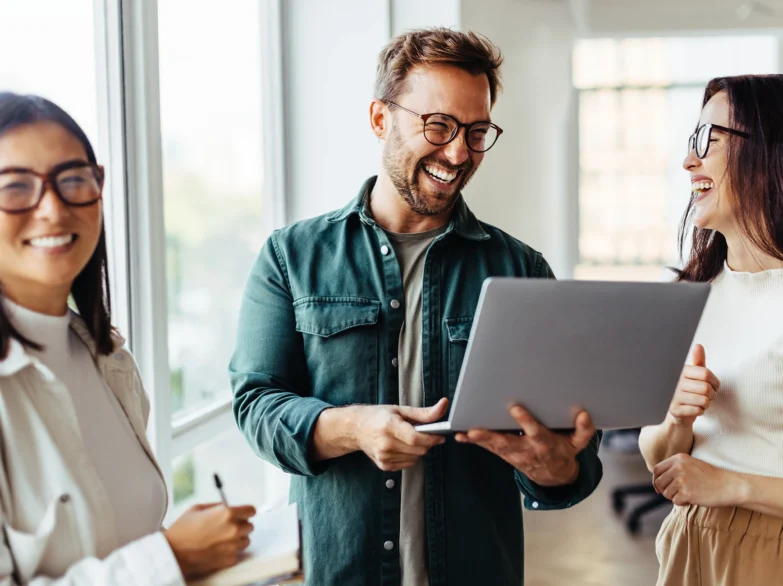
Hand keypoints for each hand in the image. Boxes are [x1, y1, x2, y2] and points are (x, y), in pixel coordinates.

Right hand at [164, 503, 255, 579]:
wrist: (173, 554)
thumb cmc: (182, 531)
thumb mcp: (197, 509)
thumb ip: (217, 506)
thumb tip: (227, 506)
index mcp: (227, 514)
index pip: (251, 510)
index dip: (245, 512)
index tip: (242, 514)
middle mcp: (233, 529)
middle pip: (249, 526)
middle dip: (240, 525)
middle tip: (227, 528)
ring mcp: (233, 546)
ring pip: (245, 540)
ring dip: (237, 539)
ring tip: (220, 539)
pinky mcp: (229, 560)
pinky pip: (237, 553)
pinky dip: (230, 552)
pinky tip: (217, 549)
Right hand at [354, 398, 448, 471]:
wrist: (355, 429)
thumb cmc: (377, 416)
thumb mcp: (400, 410)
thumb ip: (424, 412)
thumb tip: (443, 406)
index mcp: (389, 427)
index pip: (416, 438)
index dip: (432, 438)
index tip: (439, 435)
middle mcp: (385, 444)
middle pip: (419, 450)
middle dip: (427, 443)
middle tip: (424, 434)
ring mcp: (384, 457)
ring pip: (415, 458)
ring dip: (418, 450)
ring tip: (409, 438)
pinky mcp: (384, 466)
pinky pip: (408, 464)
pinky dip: (410, 456)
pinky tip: (402, 446)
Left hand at [455, 405, 594, 486]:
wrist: (554, 475)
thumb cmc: (563, 451)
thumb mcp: (577, 443)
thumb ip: (583, 430)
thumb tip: (584, 413)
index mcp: (544, 443)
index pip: (534, 431)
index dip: (525, 420)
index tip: (515, 407)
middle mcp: (526, 449)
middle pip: (506, 442)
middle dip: (491, 436)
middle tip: (474, 429)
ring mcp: (513, 454)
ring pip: (493, 446)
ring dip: (478, 439)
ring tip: (462, 432)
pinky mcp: (504, 455)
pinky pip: (488, 448)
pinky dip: (474, 442)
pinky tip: (460, 436)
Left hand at [653, 453, 747, 507]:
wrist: (729, 486)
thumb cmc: (710, 477)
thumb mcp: (691, 465)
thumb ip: (675, 469)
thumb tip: (657, 481)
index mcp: (678, 458)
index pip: (657, 469)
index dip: (656, 480)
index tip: (659, 488)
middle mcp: (678, 467)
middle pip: (659, 482)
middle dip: (665, 490)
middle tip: (677, 494)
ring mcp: (682, 480)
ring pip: (666, 493)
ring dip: (675, 497)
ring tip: (689, 495)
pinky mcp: (686, 492)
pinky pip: (675, 501)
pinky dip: (682, 503)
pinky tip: (693, 499)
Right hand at [667, 344, 719, 425]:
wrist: (677, 411)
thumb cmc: (689, 391)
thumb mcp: (694, 374)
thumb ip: (698, 361)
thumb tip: (698, 345)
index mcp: (681, 371)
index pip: (705, 374)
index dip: (715, 382)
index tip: (713, 386)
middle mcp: (675, 382)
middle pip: (706, 388)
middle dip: (712, 395)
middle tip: (707, 396)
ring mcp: (673, 396)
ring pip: (703, 400)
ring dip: (706, 404)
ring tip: (700, 402)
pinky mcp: (674, 410)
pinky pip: (697, 411)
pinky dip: (700, 411)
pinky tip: (694, 409)